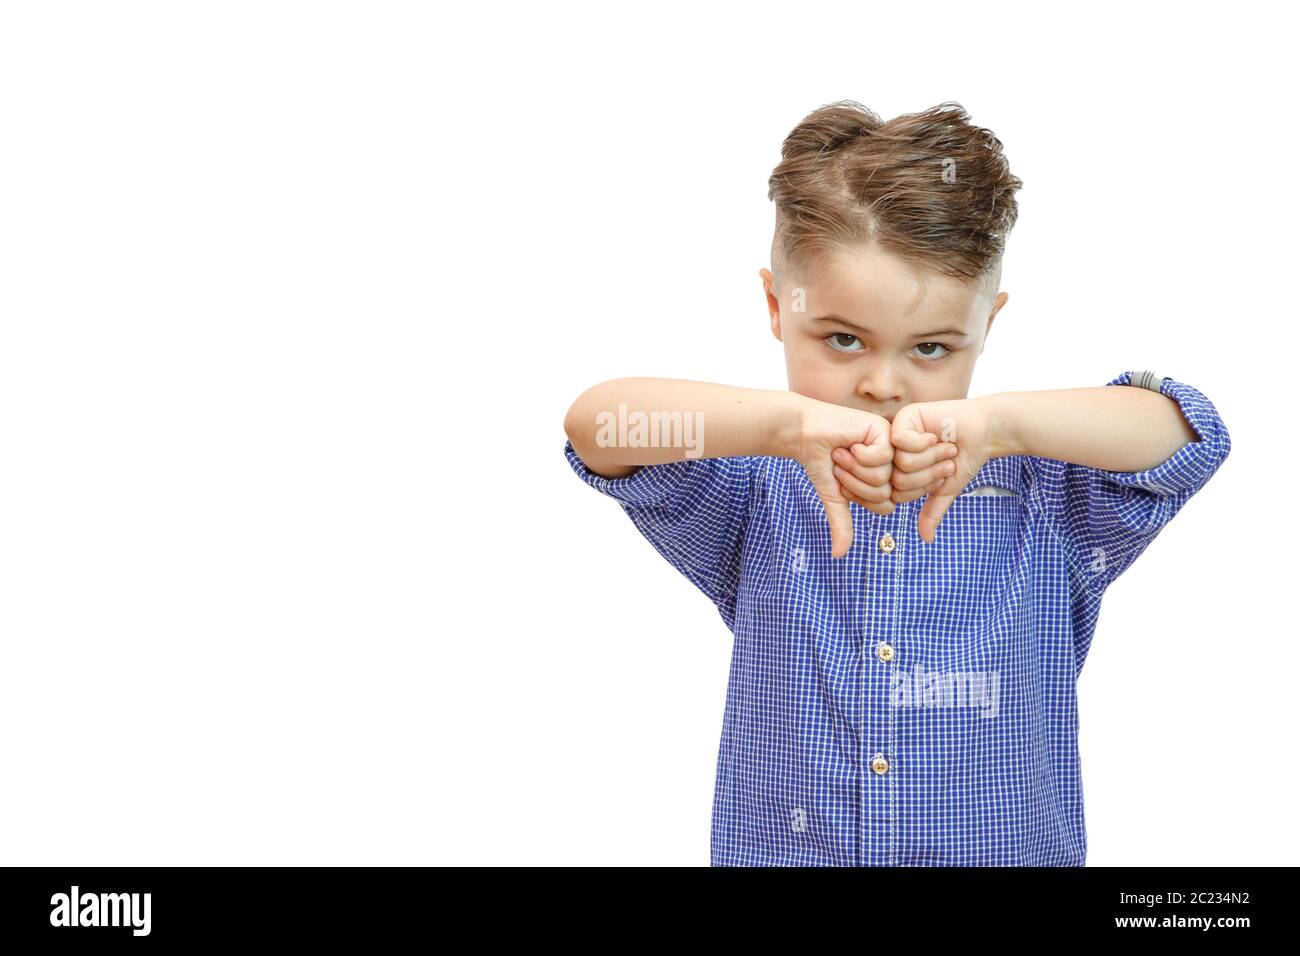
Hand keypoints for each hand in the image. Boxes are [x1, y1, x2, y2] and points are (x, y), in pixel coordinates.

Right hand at [795, 399, 893, 558]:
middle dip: (854, 484)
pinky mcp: (886, 431)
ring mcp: (892, 447)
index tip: (843, 483)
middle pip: (885, 493)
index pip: (886, 507)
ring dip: (855, 468)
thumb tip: (838, 555)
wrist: (806, 434)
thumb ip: (842, 523)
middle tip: (842, 466)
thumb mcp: (834, 497)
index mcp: (887, 481)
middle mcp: (894, 465)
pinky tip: (851, 443)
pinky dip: (859, 453)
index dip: (859, 499)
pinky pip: (881, 456)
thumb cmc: (821, 463)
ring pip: (884, 476)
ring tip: (845, 452)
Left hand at [888, 398, 994, 542]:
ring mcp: (896, 433)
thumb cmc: (964, 459)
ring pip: (901, 462)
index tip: (943, 475)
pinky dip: (924, 442)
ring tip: (944, 447)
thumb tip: (926, 539)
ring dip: (931, 458)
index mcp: (898, 470)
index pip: (897, 494)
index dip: (925, 488)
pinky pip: (901, 440)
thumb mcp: (946, 489)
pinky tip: (935, 435)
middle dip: (930, 473)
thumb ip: (932, 511)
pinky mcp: (904, 417)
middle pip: (897, 479)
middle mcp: (893, 452)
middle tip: (946, 459)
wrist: (984, 433)